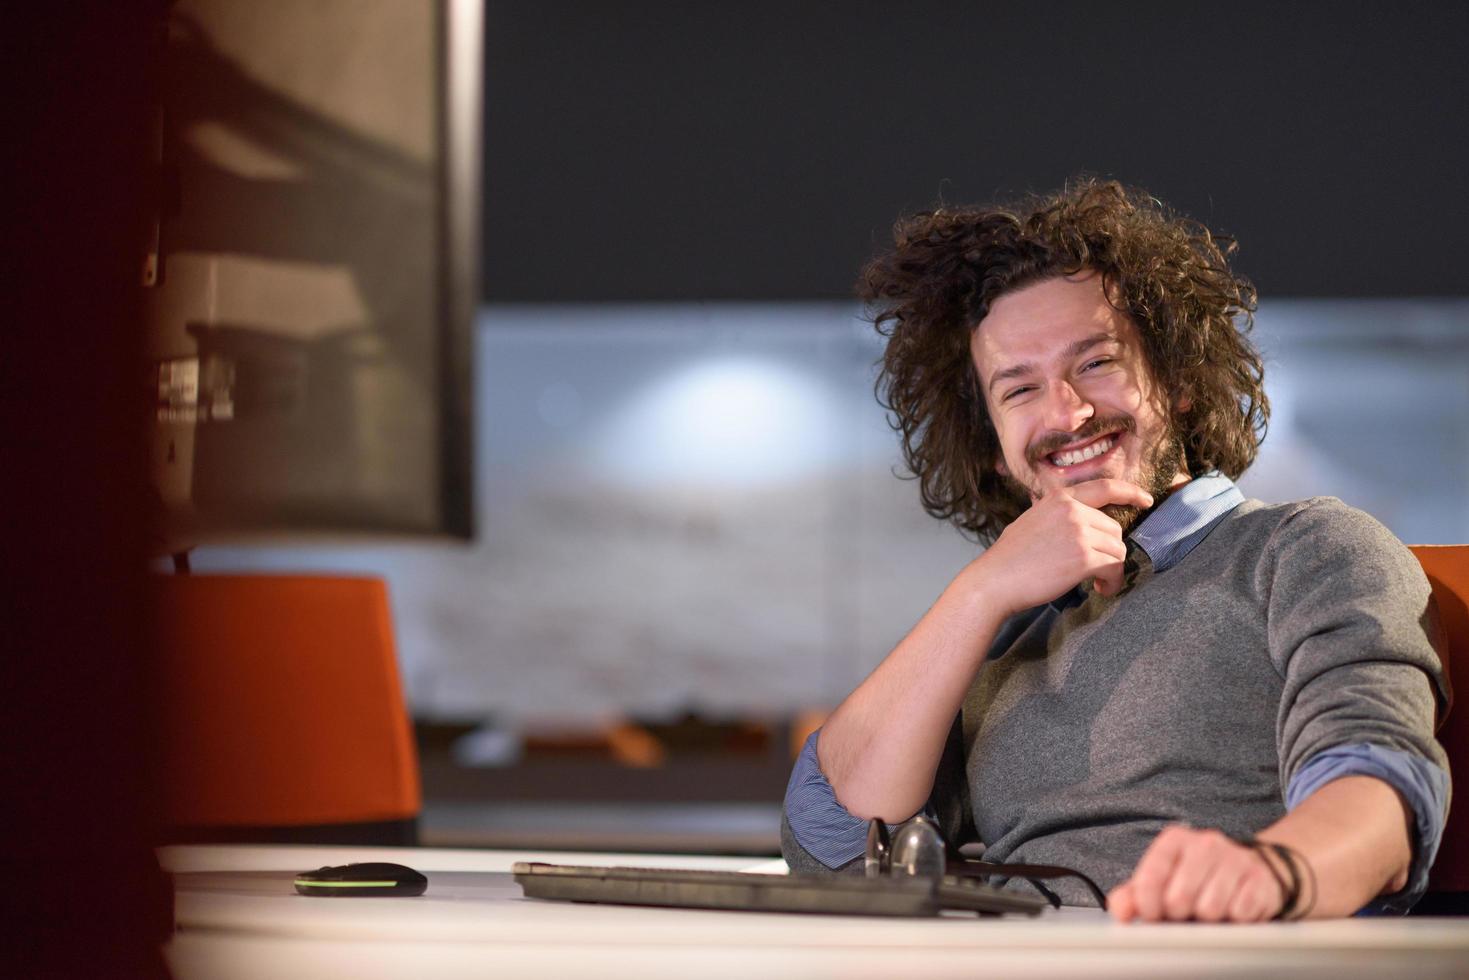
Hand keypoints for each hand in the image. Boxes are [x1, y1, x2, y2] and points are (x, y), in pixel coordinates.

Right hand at [973, 479, 1153, 616]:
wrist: (995, 580)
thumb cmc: (1009, 558)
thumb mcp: (1031, 521)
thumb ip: (1057, 516)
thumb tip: (1079, 524)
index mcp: (1059, 499)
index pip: (1104, 488)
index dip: (1130, 492)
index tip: (1145, 500)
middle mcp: (1071, 511)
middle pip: (1113, 529)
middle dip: (1109, 551)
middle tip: (1098, 571)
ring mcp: (1079, 532)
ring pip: (1117, 550)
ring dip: (1112, 569)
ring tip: (1098, 583)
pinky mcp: (1084, 557)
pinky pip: (1114, 567)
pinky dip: (1112, 581)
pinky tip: (1101, 589)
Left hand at [1107, 825, 1284, 922]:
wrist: (1249, 870)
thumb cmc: (1196, 879)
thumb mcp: (1161, 881)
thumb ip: (1132, 895)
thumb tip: (1121, 911)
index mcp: (1175, 840)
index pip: (1149, 878)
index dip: (1147, 905)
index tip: (1152, 914)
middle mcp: (1205, 843)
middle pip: (1179, 899)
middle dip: (1178, 915)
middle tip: (1184, 913)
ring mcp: (1235, 858)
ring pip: (1210, 909)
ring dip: (1207, 919)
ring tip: (1208, 909)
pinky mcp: (1260, 879)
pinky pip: (1240, 913)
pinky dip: (1234, 919)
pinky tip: (1232, 908)